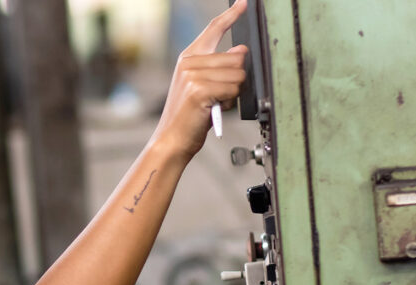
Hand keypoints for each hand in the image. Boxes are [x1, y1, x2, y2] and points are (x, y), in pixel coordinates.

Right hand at [151, 0, 248, 161]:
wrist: (172, 139)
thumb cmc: (189, 116)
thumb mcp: (205, 87)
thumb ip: (221, 67)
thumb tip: (241, 51)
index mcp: (189, 58)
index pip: (213, 30)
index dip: (230, 15)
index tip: (243, 3)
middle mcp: (189, 62)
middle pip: (236, 58)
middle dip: (235, 79)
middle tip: (218, 96)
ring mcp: (192, 75)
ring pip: (237, 75)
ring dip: (232, 93)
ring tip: (215, 103)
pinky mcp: (199, 90)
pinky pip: (232, 89)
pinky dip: (229, 102)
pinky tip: (215, 108)